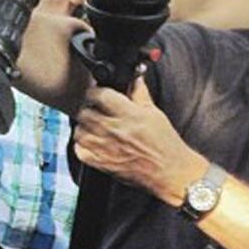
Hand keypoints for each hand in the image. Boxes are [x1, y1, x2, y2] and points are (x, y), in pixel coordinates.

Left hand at [73, 79, 204, 204]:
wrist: (169, 171)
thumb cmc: (165, 144)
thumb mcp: (155, 114)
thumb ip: (140, 94)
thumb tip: (134, 77)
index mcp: (129, 115)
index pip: (101, 95)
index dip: (96, 91)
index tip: (97, 93)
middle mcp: (115, 131)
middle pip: (85, 112)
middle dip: (88, 108)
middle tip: (94, 109)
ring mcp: (106, 149)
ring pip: (79, 131)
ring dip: (83, 127)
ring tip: (92, 126)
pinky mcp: (102, 164)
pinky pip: (80, 151)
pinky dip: (81, 145)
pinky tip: (90, 142)